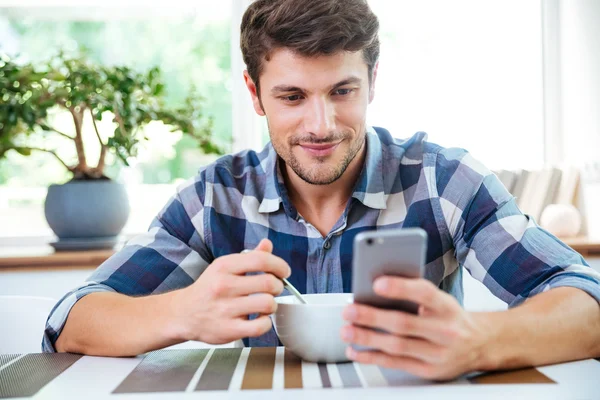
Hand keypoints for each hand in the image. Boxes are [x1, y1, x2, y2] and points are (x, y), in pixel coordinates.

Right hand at [169, 239, 289, 343]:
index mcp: (224, 266)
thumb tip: (267, 244)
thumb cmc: (209, 289)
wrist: (183, 314)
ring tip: (265, 304)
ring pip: (268, 304)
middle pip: (269, 283)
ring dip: (272, 304)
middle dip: (278, 286)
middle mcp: (224, 286)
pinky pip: (261, 326)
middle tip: (274, 289)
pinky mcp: (228, 330)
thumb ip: (249, 257)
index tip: (284, 272)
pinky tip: (258, 318)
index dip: (279, 265)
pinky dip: (266, 322)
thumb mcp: (224, 267)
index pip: (261, 260)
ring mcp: (225, 309)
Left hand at [341, 277, 489, 380]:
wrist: (480, 344)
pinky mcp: (429, 371)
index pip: (424, 293)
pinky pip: (395, 364)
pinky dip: (372, 357)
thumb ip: (415, 295)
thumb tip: (374, 290)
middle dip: (372, 317)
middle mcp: (445, 330)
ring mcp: (438, 353)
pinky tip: (355, 350)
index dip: (400, 288)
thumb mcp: (441, 301)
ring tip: (347, 330)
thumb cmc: (450, 317)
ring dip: (367, 338)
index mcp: (447, 306)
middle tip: (350, 311)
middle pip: (404, 323)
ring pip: (396, 346)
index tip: (376, 283)